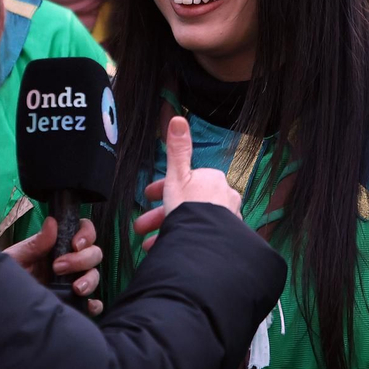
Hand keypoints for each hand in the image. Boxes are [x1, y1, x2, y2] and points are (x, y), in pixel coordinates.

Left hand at [3, 217, 104, 316]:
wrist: (1, 302)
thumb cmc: (7, 274)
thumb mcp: (18, 257)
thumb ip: (36, 243)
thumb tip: (52, 222)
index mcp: (58, 245)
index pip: (83, 231)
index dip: (86, 234)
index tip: (75, 244)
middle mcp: (70, 262)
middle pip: (93, 253)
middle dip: (82, 259)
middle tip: (58, 267)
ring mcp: (72, 282)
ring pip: (94, 275)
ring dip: (90, 280)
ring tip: (76, 288)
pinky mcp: (73, 302)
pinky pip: (93, 303)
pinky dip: (95, 304)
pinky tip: (88, 305)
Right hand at [133, 117, 243, 250]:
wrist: (204, 244)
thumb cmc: (189, 208)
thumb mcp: (176, 177)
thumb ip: (177, 150)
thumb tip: (178, 119)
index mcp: (213, 179)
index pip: (185, 180)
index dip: (162, 188)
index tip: (147, 196)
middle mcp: (225, 197)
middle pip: (186, 203)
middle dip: (160, 215)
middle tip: (140, 226)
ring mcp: (227, 219)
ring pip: (192, 221)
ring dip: (168, 231)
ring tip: (149, 245)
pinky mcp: (226, 239)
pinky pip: (201, 236)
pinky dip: (184, 240)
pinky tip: (169, 250)